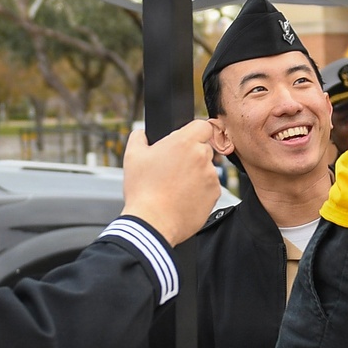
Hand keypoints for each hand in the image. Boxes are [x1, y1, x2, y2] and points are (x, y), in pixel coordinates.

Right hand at [121, 121, 221, 247]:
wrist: (153, 222)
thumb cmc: (143, 190)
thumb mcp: (133, 156)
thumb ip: (139, 137)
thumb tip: (142, 133)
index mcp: (184, 142)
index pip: (202, 125)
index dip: (194, 132)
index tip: (185, 141)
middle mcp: (202, 157)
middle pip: (203, 148)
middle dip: (191, 154)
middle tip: (173, 168)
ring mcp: (211, 177)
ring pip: (206, 169)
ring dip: (195, 173)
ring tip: (175, 186)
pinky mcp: (215, 195)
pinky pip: (209, 187)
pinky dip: (200, 190)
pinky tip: (183, 197)